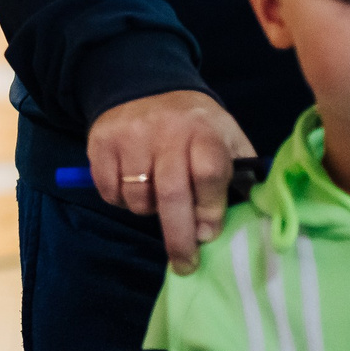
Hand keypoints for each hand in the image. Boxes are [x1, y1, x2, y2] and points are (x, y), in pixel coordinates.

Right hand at [87, 90, 254, 273]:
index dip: (209, 211)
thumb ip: (239, 172)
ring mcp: (129, 137)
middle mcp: (166, 132)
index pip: (208, 175)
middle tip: (185, 263)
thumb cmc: (196, 125)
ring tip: (157, 201)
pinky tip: (134, 189)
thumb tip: (248, 216)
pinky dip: (122, 201)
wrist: (145, 87)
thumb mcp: (227, 137)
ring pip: (137, 198)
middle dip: (180, 237)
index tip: (208, 235)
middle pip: (172, 194)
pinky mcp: (101, 143)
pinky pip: (109, 191)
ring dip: (149, 212)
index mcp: (204, 131)